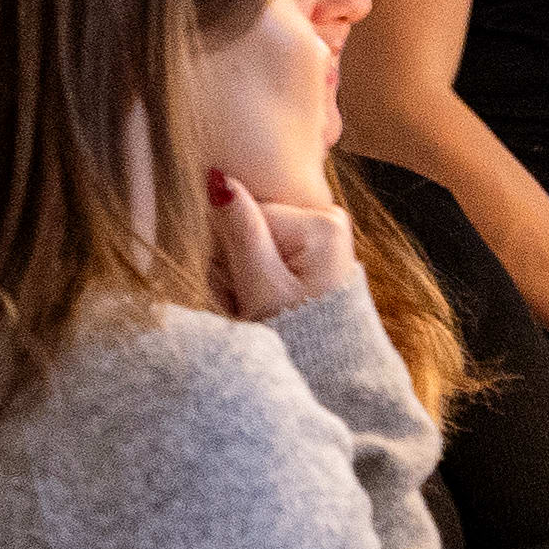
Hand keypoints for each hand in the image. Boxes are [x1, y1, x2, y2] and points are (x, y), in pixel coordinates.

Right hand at [206, 171, 353, 323]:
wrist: (328, 369)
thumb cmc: (297, 336)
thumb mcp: (263, 290)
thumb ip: (242, 233)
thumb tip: (220, 179)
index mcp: (322, 222)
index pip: (245, 213)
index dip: (229, 253)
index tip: (241, 291)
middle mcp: (328, 217)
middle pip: (251, 222)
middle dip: (239, 264)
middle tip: (250, 303)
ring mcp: (324, 231)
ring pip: (255, 236)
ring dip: (245, 273)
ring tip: (260, 306)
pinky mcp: (317, 245)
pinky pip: (270, 247)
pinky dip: (260, 275)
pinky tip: (268, 299)